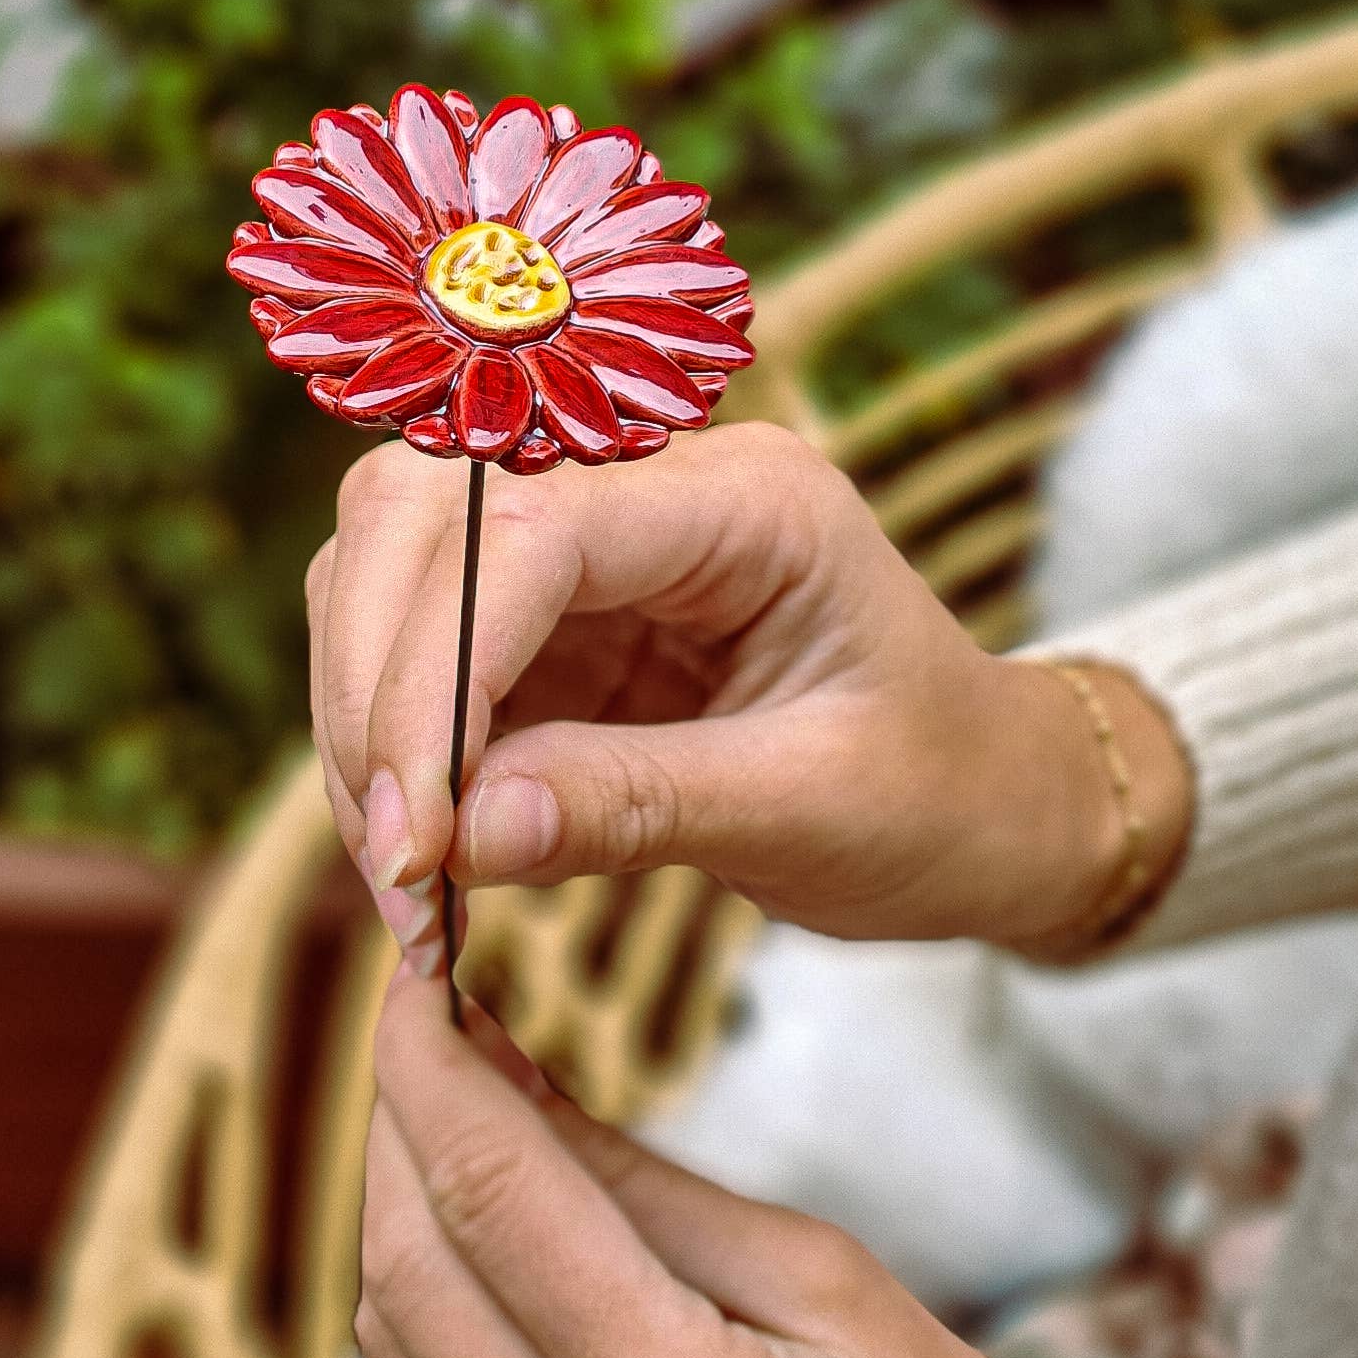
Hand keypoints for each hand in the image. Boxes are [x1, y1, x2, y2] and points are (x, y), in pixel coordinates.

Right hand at [307, 421, 1188, 971]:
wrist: (991, 808)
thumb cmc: (939, 796)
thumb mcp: (811, 812)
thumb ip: (636, 807)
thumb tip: (460, 837)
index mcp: (749, 500)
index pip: (532, 530)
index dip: (439, 669)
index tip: (416, 830)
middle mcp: (653, 486)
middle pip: (422, 512)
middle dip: (376, 683)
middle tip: (394, 861)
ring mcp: (591, 544)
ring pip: (391, 565)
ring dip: (365, 712)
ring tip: (404, 871)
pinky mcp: (550, 617)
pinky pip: (415, 646)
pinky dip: (392, 744)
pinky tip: (423, 849)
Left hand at [356, 977, 1116, 1357]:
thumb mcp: (830, 1283)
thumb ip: (642, 1185)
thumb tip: (497, 1075)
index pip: (494, 1202)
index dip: (429, 1071)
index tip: (411, 975)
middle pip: (414, 1282)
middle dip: (402, 1134)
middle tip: (423, 1033)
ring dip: (405, 1228)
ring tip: (449, 1128)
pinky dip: (440, 1335)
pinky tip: (482, 1264)